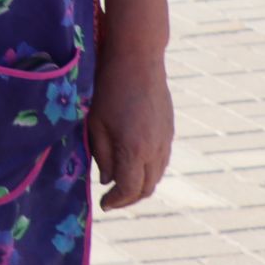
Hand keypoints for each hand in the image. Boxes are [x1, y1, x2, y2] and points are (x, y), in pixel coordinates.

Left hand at [88, 47, 173, 209]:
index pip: (128, 189)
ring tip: (121, 186)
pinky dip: (149, 172)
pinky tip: (135, 166)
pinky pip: (162, 161)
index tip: (103, 203)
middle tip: (111, 200)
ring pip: (157, 176)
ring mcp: (166, 141)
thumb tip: (107, 180)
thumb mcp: (95, 123)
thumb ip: (102, 155)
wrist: (137, 61)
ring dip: (141, 186)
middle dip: (129, 199)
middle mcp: (155, 150)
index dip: (116, 201)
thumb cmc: (108, 90)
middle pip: (147, 188)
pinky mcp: (169, 131)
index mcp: (134, 150)